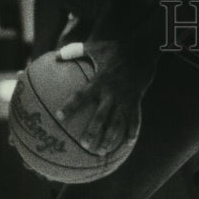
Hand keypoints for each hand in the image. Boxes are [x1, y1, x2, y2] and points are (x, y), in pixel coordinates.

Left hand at [55, 38, 154, 154]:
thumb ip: (75, 50)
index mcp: (99, 81)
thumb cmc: (117, 48)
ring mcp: (125, 98)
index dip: (70, 106)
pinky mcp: (136, 100)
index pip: (81, 96)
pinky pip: (134, 118)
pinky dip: (132, 131)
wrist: (143, 49)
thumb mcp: (96, 47)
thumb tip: (56, 55)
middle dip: (93, 131)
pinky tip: (128, 144)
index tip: (59, 117)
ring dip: (110, 138)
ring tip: (102, 151)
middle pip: (100, 116)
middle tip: (84, 144)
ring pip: (117, 122)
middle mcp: (111, 92)